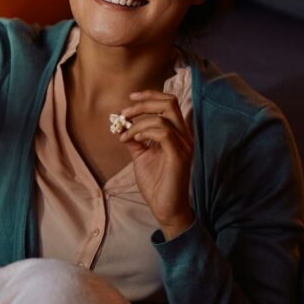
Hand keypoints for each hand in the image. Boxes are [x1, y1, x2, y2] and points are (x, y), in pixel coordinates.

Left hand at [118, 90, 194, 239]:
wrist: (165, 207)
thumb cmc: (156, 183)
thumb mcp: (141, 156)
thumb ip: (134, 140)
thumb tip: (120, 126)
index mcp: (177, 133)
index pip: (169, 103)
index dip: (150, 96)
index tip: (131, 98)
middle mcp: (184, 136)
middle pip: (169, 104)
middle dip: (143, 104)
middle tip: (125, 114)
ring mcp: (183, 146)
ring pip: (162, 119)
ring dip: (138, 124)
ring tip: (125, 136)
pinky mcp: (179, 156)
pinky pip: (164, 134)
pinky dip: (145, 133)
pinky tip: (133, 140)